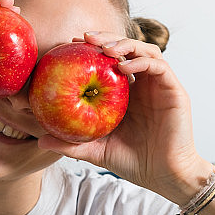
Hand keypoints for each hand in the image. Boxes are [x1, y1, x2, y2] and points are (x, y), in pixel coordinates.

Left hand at [37, 32, 211, 202]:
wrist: (164, 177)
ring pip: (145, 50)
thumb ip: (70, 144)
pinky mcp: (174, 91)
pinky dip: (141, 61)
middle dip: (106, 38)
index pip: (110, 60)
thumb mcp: (95, 151)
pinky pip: (159, 66)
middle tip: (84, 38)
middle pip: (127, 48)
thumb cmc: (132, 162)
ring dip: (124, 44)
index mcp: (127, 93)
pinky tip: (123, 67)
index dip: (92, 49)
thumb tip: (40, 141)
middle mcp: (144, 84)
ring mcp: (160, 86)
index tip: (71, 45)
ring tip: (104, 49)